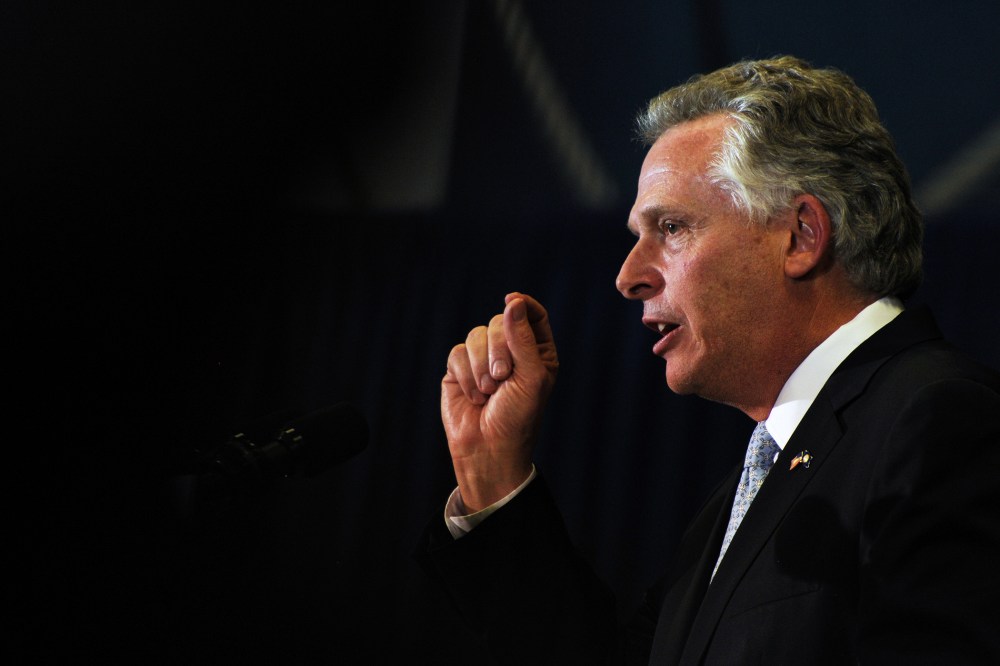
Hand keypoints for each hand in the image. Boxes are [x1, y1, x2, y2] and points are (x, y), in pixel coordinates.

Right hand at [442, 293, 557, 511]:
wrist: (488, 448)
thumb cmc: (518, 417)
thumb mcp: (530, 377)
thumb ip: (521, 338)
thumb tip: (513, 302)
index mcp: (537, 352)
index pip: (533, 315)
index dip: (523, 305)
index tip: (513, 300)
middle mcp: (510, 351)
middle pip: (500, 322)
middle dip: (498, 348)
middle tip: (502, 375)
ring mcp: (483, 359)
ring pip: (476, 335)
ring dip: (481, 365)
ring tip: (488, 391)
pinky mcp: (459, 369)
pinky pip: (457, 353)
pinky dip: (465, 375)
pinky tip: (474, 395)